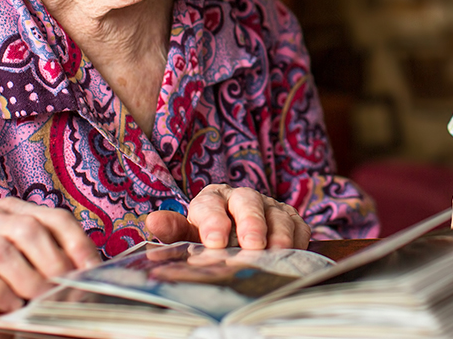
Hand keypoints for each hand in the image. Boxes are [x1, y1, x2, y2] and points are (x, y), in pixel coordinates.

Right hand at [0, 197, 100, 312]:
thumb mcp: (22, 258)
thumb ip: (49, 257)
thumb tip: (88, 273)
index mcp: (14, 209)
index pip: (54, 218)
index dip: (77, 243)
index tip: (91, 269)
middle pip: (29, 231)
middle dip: (52, 263)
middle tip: (63, 290)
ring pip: (0, 251)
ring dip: (25, 279)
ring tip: (37, 300)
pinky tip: (9, 304)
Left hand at [144, 184, 309, 249]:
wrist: (236, 238)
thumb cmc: (208, 238)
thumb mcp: (188, 235)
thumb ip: (173, 230)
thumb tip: (153, 221)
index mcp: (212, 199)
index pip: (210, 205)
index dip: (213, 222)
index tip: (214, 242)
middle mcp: (242, 199)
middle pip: (248, 202)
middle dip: (251, 223)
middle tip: (251, 244)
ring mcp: (269, 208)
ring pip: (278, 214)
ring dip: (278, 233)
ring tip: (275, 252)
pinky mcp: (291, 220)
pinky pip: (299, 226)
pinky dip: (298, 239)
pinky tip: (293, 253)